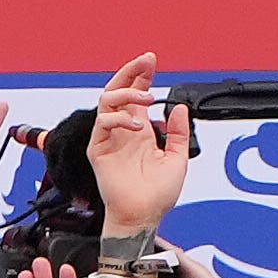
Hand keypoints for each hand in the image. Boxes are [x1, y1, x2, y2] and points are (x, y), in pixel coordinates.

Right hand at [85, 54, 193, 232]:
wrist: (143, 217)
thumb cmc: (157, 195)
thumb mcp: (177, 159)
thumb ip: (178, 133)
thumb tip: (178, 108)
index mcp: (140, 131)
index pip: (137, 96)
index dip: (143, 76)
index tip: (151, 61)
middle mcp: (123, 131)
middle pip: (120, 90)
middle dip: (131, 72)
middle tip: (145, 61)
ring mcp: (109, 138)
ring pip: (107, 101)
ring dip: (127, 92)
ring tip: (147, 97)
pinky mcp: (98, 149)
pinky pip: (102, 124)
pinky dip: (118, 118)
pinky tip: (136, 125)